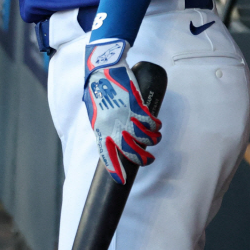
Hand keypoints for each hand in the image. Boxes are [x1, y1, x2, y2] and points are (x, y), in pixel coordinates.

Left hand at [81, 39, 160, 183]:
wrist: (103, 68)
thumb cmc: (97, 90)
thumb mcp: (94, 111)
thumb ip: (102, 127)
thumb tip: (111, 140)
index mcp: (100, 128)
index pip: (107, 155)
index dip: (115, 169)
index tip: (121, 180)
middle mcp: (114, 126)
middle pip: (132, 153)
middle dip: (143, 160)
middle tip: (148, 159)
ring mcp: (127, 117)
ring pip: (147, 139)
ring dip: (153, 140)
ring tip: (153, 136)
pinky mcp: (138, 107)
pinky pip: (152, 123)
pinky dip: (155, 125)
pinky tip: (155, 123)